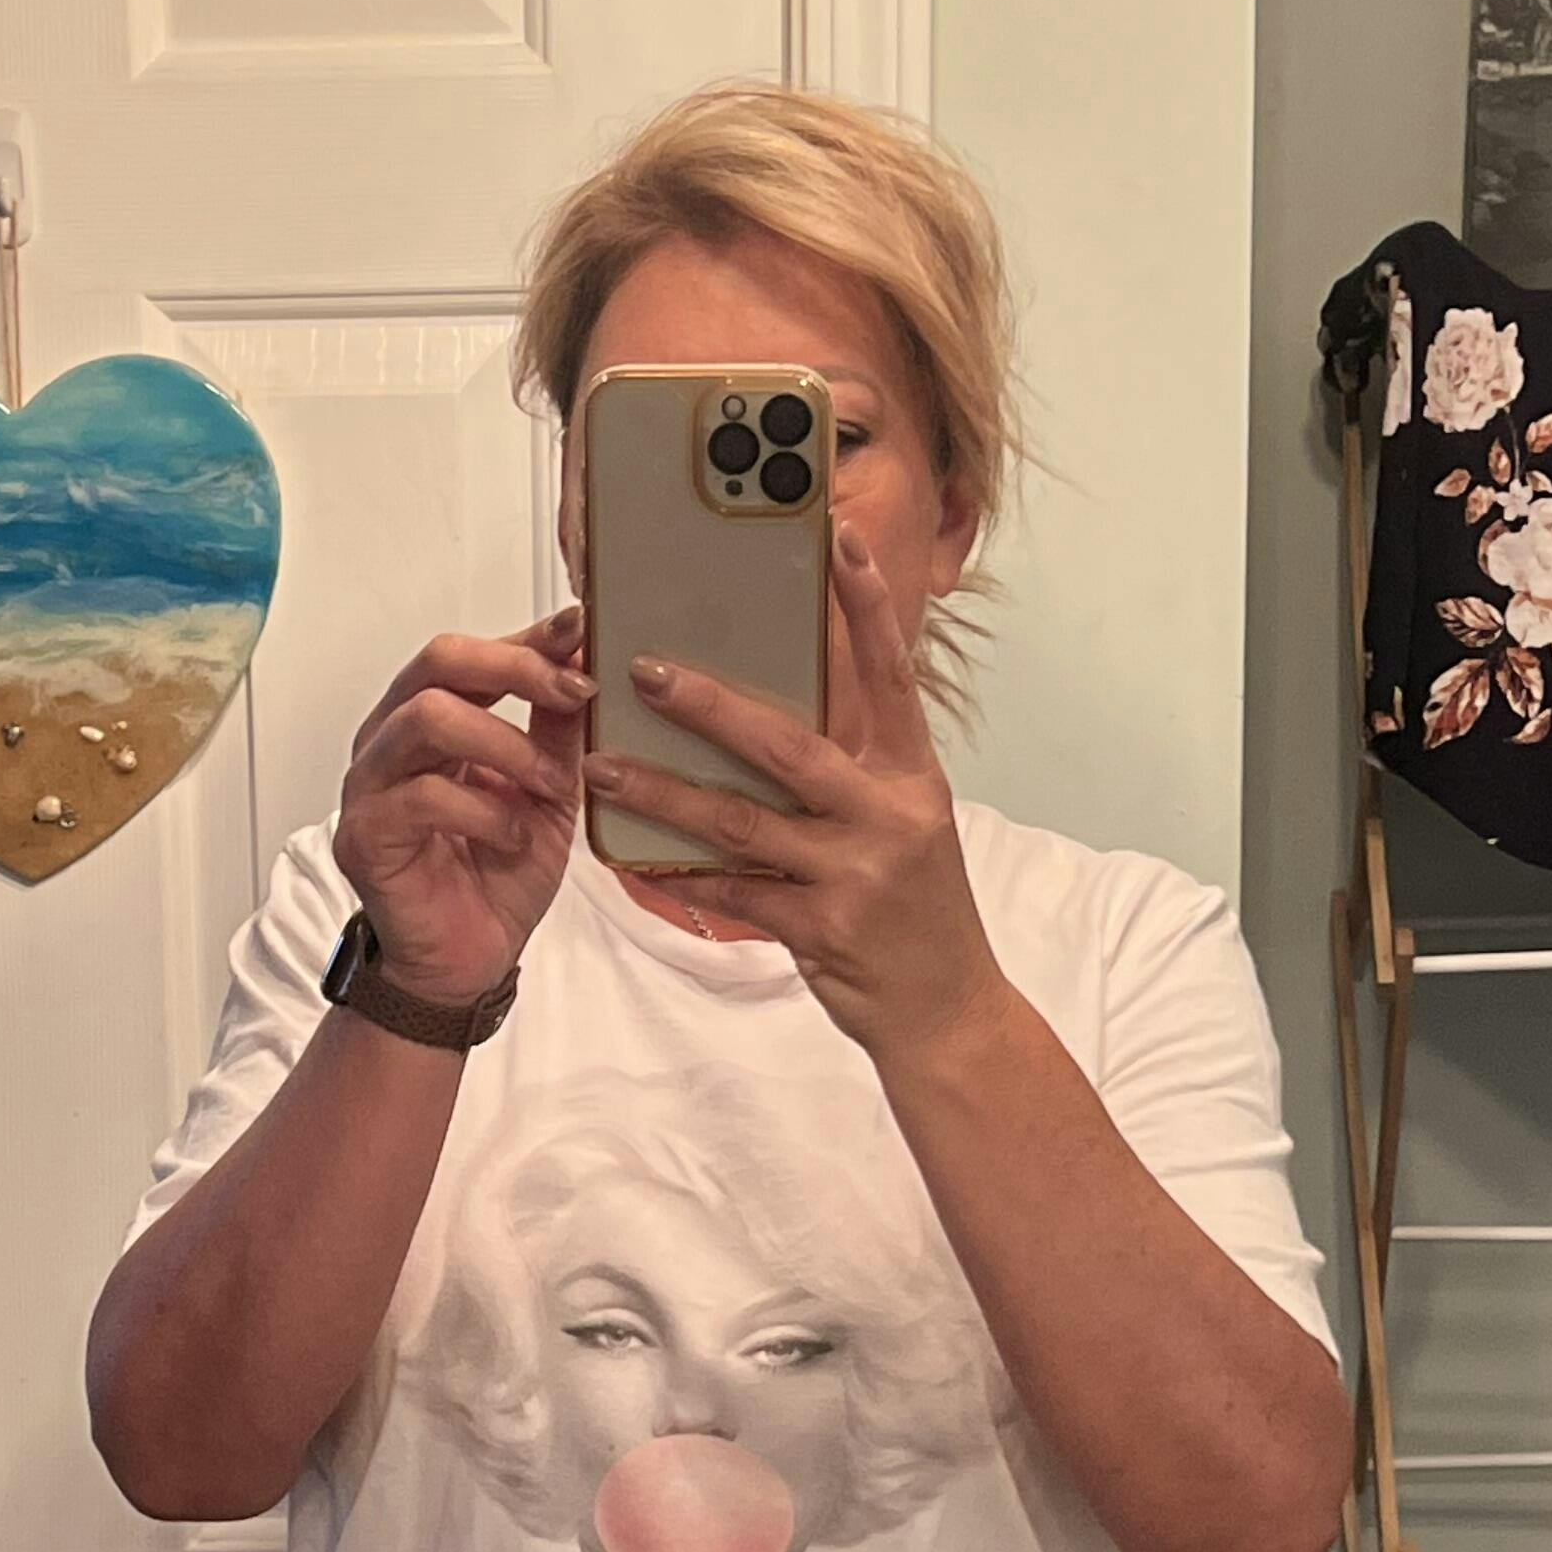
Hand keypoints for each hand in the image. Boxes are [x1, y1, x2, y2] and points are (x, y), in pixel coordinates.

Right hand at [330, 608, 589, 1004]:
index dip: (526, 636)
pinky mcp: (365, 836)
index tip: (581, 628)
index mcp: (428, 719)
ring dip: (507, 745)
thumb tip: (583, 659)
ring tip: (551, 786)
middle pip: (438, 661)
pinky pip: (424, 796)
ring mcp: (369, 785)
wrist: (468, 962)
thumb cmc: (498, 875)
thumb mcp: (548, 792)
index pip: (468, 652)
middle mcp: (389, 740)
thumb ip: (556, 730)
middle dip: (517, 668)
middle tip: (575, 695)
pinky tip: (513, 838)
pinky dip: (485, 812)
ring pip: (428, 718)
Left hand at [580, 523, 1007, 1058]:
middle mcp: (889, 815)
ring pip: (741, 822)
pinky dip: (677, 873)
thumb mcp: (904, 826)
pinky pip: (732, 892)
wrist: (948, 1012)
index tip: (838, 540)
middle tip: (645, 671)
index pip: (891, 675)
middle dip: (709, 705)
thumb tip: (765, 715)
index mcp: (912, 776)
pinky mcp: (821, 929)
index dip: (867, 607)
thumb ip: (851, 771)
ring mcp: (856, 874)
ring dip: (663, 792)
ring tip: (603, 767)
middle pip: (788, 744)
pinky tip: (629, 855)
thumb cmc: (915, 911)